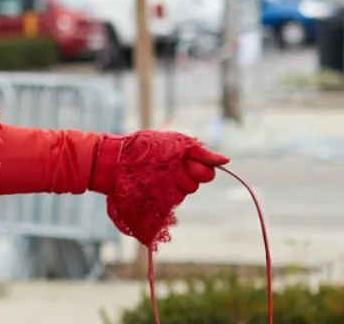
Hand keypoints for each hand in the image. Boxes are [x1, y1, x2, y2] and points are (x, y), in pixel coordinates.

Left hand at [93, 131, 227, 246]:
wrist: (118, 159)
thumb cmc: (146, 147)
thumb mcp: (175, 143)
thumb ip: (201, 152)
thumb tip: (226, 160)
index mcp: (186, 161)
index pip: (208, 172)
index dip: (201, 168)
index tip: (189, 161)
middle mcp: (180, 175)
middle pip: (197, 183)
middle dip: (187, 175)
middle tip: (172, 168)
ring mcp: (170, 188)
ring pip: (185, 192)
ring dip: (174, 183)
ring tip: (156, 173)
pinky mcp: (160, 199)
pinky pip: (172, 200)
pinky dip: (166, 192)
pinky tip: (153, 184)